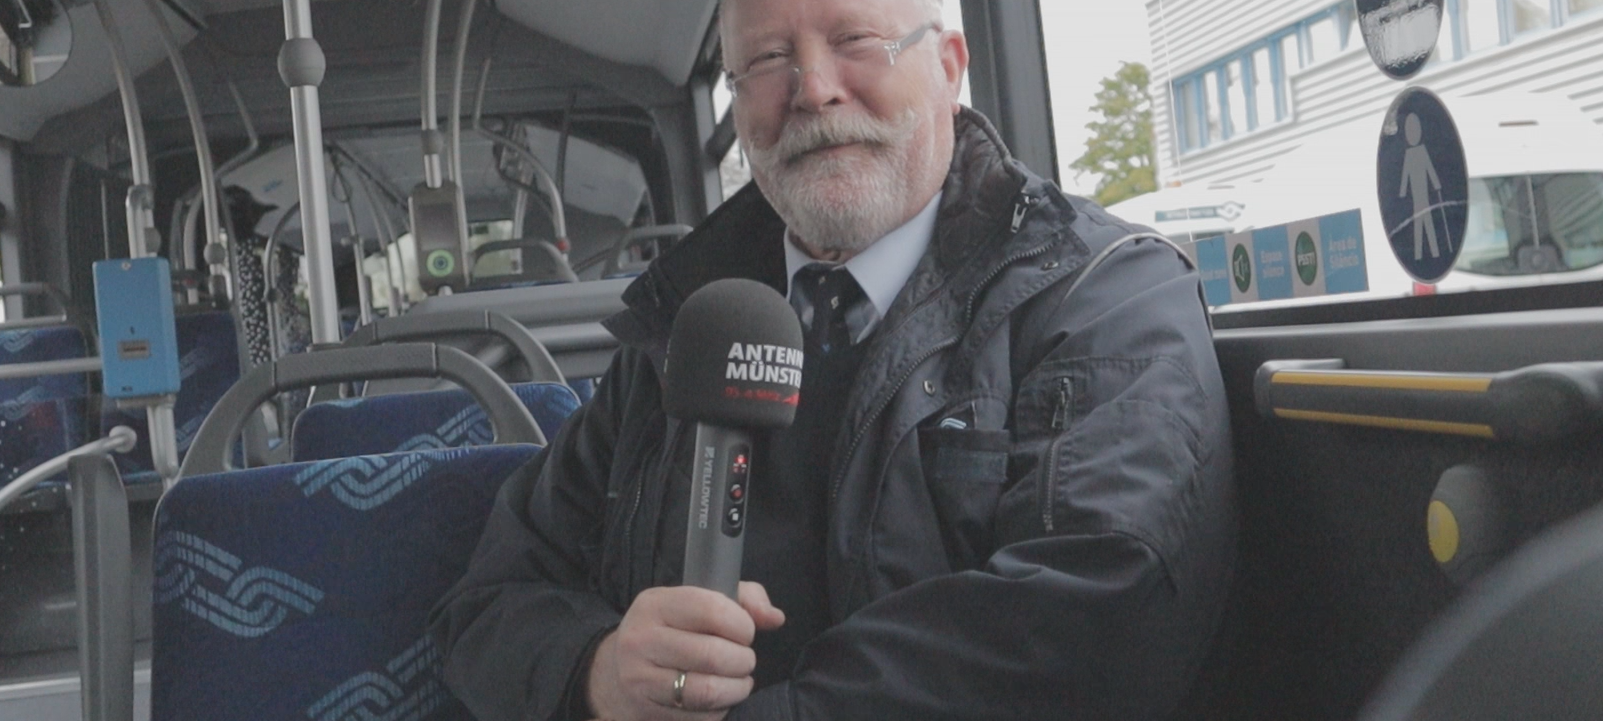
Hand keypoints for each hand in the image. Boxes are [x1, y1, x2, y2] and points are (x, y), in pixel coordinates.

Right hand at [587, 582, 784, 720]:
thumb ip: (744, 599)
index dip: (742, 625)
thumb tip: (774, 618)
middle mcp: (641, 639)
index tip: (746, 632)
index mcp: (655, 604)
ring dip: (736, 688)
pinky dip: (720, 710)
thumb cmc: (674, 629)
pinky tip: (720, 698)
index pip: (712, 610)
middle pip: (712, 654)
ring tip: (740, 681)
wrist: (620, 669)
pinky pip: (699, 717)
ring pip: (706, 691)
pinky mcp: (647, 711)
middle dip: (743, 660)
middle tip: (745, 660)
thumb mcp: (699, 600)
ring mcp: (639, 679)